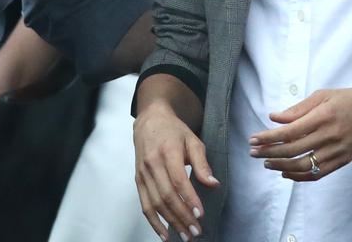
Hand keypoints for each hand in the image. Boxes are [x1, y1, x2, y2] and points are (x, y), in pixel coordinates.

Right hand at [133, 101, 218, 240]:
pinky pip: (144, 204)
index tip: (200, 214)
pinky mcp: (138, 180)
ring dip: (170, 222)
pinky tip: (164, 234)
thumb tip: (213, 184)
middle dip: (182, 216)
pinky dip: (153, 221)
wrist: (149, 120)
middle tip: (195, 231)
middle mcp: (152, 163)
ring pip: (155, 203)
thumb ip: (202, 163)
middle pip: (166, 195)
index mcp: (168, 151)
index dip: (189, 198)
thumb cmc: (174, 130)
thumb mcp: (192, 140)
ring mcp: (143, 173)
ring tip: (184, 235)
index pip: (178, 179)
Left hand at [249, 88, 351, 181]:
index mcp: (322, 116)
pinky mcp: (342, 161)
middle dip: (269, 153)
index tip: (253, 139)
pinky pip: (317, 174)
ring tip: (267, 163)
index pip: (288, 132)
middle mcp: (329, 136)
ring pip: (303, 166)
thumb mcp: (324, 95)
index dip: (268, 138)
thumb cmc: (351, 99)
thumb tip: (275, 118)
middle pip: (292, 150)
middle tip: (253, 152)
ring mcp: (336, 151)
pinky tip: (286, 173)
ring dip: (281, 167)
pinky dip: (299, 176)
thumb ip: (298, 108)